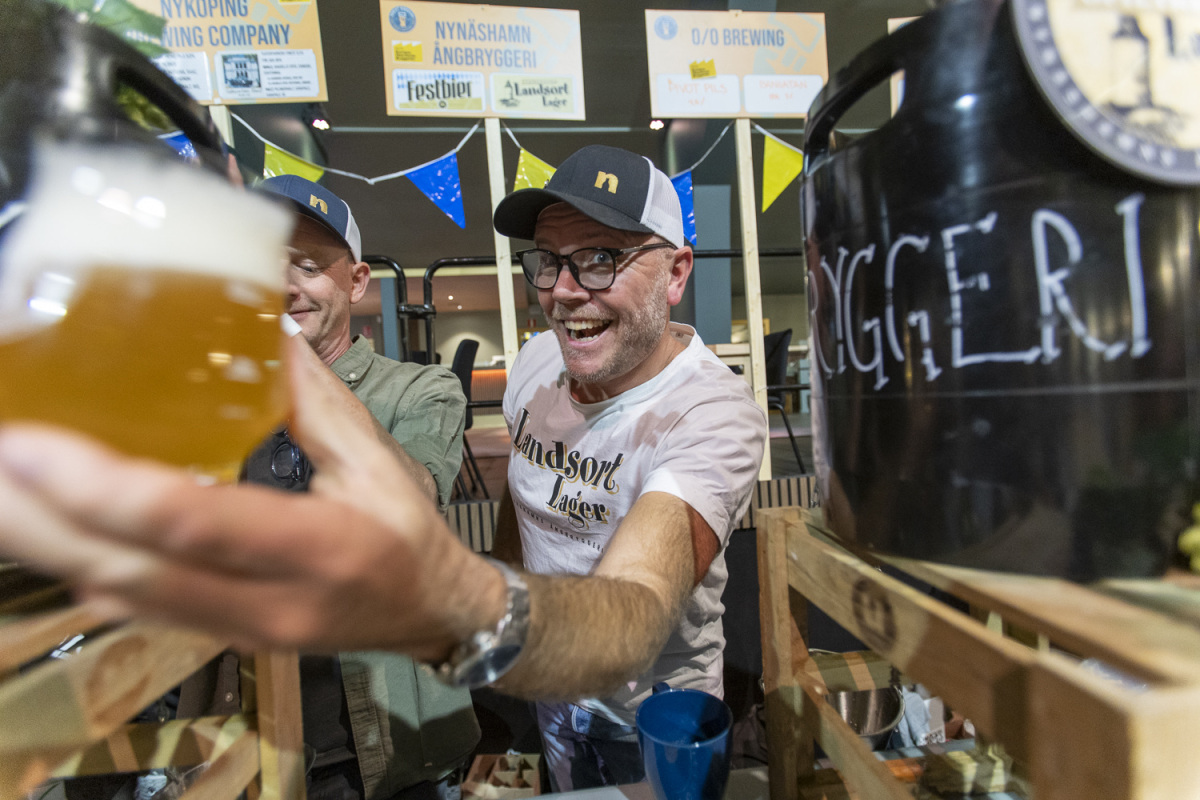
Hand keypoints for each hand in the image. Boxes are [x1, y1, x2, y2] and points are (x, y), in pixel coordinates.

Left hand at [0, 336, 503, 657]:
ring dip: (47, 545)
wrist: (432, 614)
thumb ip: (312, 397)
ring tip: (1, 488)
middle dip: (39, 521)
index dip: (101, 488)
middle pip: (129, 571)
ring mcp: (240, 631)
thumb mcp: (374, 458)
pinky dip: (82, 563)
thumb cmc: (409, 533)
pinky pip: (135, 607)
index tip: (30, 442)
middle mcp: (268, 602)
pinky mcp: (221, 638)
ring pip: (120, 597)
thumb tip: (260, 325)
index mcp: (318, 545)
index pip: (193, 523)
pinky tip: (48, 524)